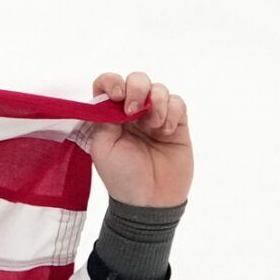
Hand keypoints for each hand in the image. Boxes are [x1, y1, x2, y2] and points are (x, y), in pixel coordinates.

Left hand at [88, 71, 192, 206]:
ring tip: (154, 126)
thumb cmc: (121, 176)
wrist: (150, 199)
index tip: (117, 95)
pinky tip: (166, 131)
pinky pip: (178, 103)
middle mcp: (132, 113)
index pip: (107, 85)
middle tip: (134, 111)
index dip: (112, 82)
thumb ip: (104, 118)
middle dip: (137, 88)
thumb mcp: (102, 147)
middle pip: (136, 80)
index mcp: (109, 116)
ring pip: (159, 88)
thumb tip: (111, 97)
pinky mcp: (177, 124)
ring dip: (156, 102)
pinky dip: (172, 112)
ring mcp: (155, 117)